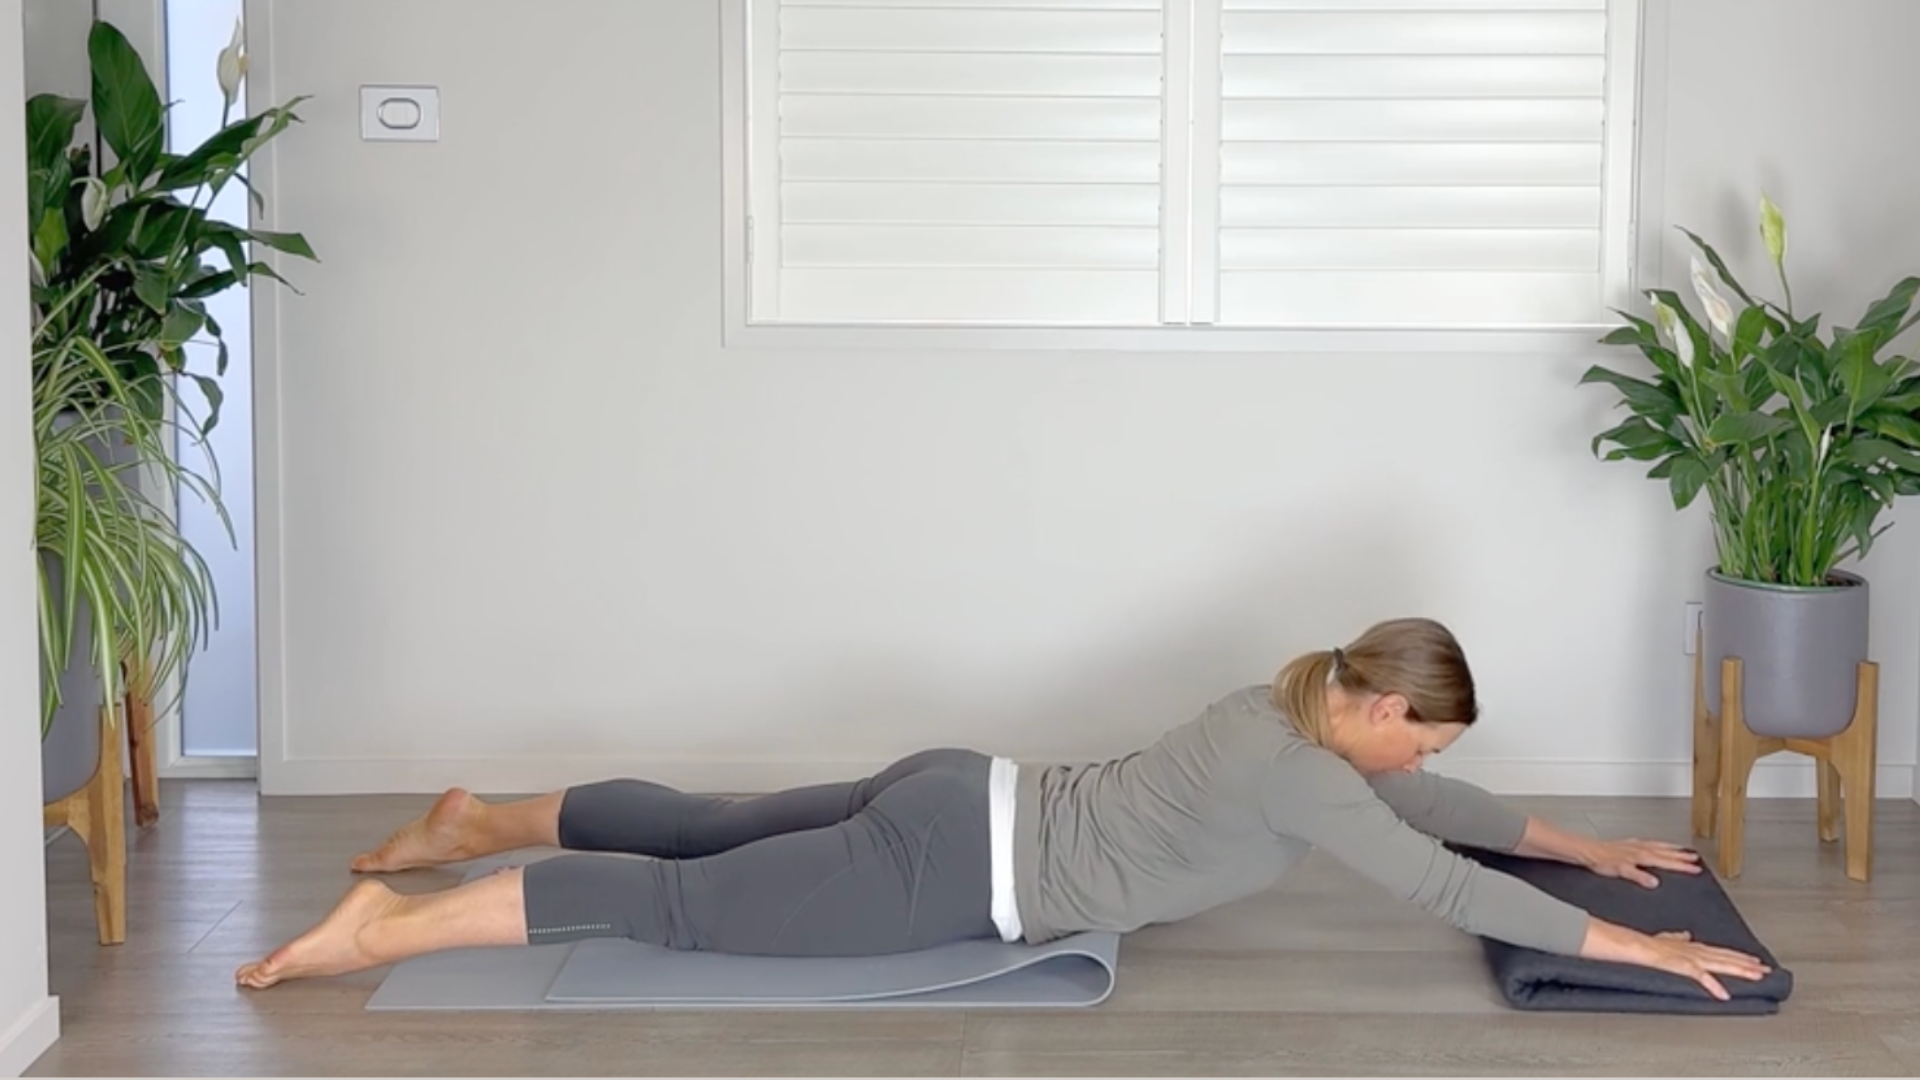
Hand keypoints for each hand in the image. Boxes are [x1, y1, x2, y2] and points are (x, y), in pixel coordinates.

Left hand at [1580, 837, 1701, 887]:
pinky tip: (1655, 845)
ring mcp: (1634, 845)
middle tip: (1695, 859)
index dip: (1682, 866)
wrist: (1588, 851)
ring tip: (1682, 850)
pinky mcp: (1627, 844)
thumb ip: (1638, 876)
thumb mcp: (1622, 871)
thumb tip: (1654, 882)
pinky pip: (1648, 843)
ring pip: (1658, 845)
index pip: (1667, 862)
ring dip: (1671, 848)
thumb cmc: (1602, 861)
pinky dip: (1657, 844)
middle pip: (1666, 852)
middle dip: (1681, 856)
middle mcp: (1640, 849)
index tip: (1696, 869)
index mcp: (1642, 856)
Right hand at [1636, 930, 1772, 1000]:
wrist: (1635, 945)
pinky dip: (1713, 986)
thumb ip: (1677, 938)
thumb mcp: (1666, 938)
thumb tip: (1685, 935)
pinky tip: (1724, 995)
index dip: (1740, 957)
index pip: (1723, 952)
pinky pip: (1701, 977)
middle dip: (1748, 964)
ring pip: (1721, 965)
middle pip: (1727, 958)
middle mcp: (1697, 951)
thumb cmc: (1648, 943)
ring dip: (1739, 970)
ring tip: (1757, 976)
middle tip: (1767, 970)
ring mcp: (1692, 959)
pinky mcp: (1683, 966)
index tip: (1755, 961)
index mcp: (1694, 947)